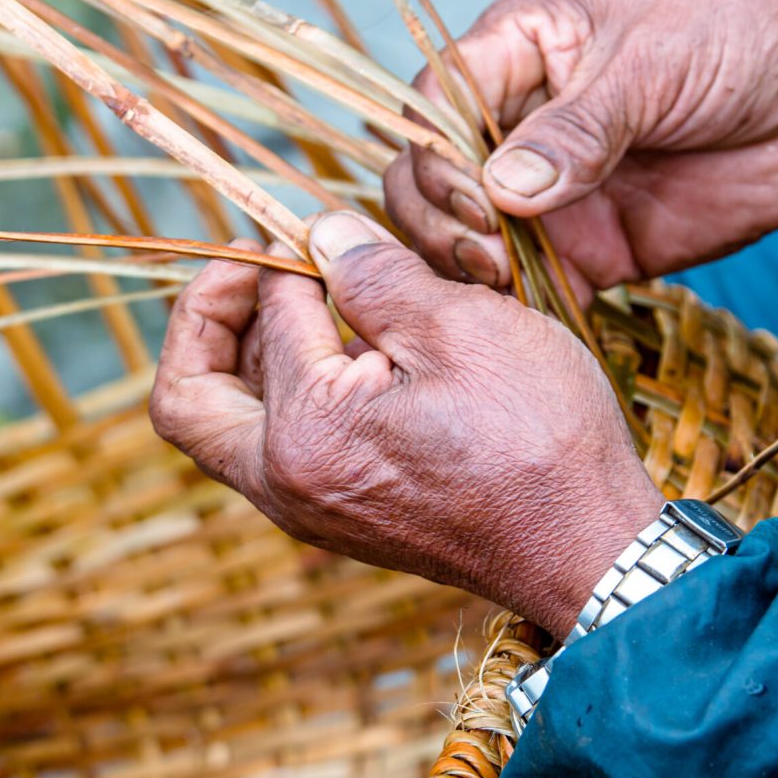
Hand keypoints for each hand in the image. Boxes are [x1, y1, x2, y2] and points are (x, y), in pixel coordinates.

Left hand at [150, 213, 663, 638]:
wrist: (587, 547)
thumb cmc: (539, 440)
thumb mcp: (460, 327)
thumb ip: (372, 272)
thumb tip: (320, 234)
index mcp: (304, 434)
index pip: (265, 313)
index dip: (289, 255)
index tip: (323, 230)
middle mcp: (285, 484)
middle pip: (189, 396)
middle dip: (204, 318)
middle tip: (246, 268)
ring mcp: (307, 507)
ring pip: (228, 423)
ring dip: (244, 353)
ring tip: (300, 299)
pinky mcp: (336, 513)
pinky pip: (274, 446)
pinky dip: (284, 389)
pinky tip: (341, 350)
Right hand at [386, 0, 777, 298]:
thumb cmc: (730, 38)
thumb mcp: (651, 61)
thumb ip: (578, 127)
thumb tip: (504, 187)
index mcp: (511, 56)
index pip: (431, 108)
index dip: (434, 158)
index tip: (477, 199)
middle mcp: (506, 130)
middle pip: (425, 182)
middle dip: (439, 222)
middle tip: (487, 252)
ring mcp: (535, 196)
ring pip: (459, 239)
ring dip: (465, 270)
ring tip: (502, 283)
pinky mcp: (574, 250)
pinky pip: (523, 287)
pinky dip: (514, 309)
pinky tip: (524, 320)